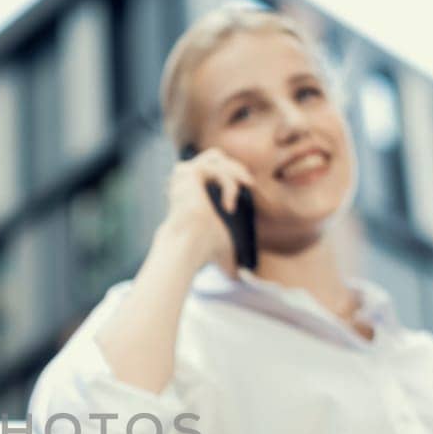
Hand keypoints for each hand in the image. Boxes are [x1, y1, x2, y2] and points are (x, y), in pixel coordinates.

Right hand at [160, 147, 253, 272]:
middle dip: (235, 168)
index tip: (248, 187)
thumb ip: (230, 247)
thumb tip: (240, 278)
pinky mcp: (190, 174)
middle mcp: (184, 177)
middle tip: (248, 184)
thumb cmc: (202, 247)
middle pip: (216, 156)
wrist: (189, 245)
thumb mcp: (223, 239)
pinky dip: (229, 185)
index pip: (214, 165)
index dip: (233, 172)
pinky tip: (229, 204)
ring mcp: (184, 173)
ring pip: (218, 158)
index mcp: (190, 187)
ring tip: (245, 187)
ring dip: (234, 172)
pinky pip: (218, 170)